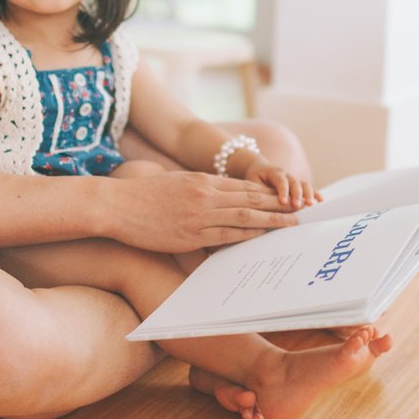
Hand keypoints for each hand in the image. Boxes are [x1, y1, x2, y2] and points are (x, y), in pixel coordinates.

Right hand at [109, 171, 300, 252]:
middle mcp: (206, 195)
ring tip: (290, 224)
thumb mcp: (178, 182)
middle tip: (300, 209)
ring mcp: (199, 216)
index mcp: (203, 181)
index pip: (244, 187)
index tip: (286, 196)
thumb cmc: (145, 195)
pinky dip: (246, 236)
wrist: (117, 204)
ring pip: (244, 218)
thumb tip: (221, 197)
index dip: (269, 192)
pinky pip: (225, 236)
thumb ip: (201, 189)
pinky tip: (261, 237)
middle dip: (278, 205)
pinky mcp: (190, 235)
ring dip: (271, 221)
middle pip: (251, 200)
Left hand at [243, 159, 320, 208]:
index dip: (283, 191)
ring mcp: (293, 180)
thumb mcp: (252, 183)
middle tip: (298, 206)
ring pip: (303, 185)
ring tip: (310, 205)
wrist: (259, 169)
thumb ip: (258, 193)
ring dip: (308, 195)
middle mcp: (286, 175)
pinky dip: (314, 194)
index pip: (280, 181)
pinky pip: (308, 188)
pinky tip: (320, 200)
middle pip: (294, 183)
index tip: (283, 202)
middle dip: (297, 195)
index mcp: (274, 172)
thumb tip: (261, 208)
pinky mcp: (298, 186)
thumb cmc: (254, 178)